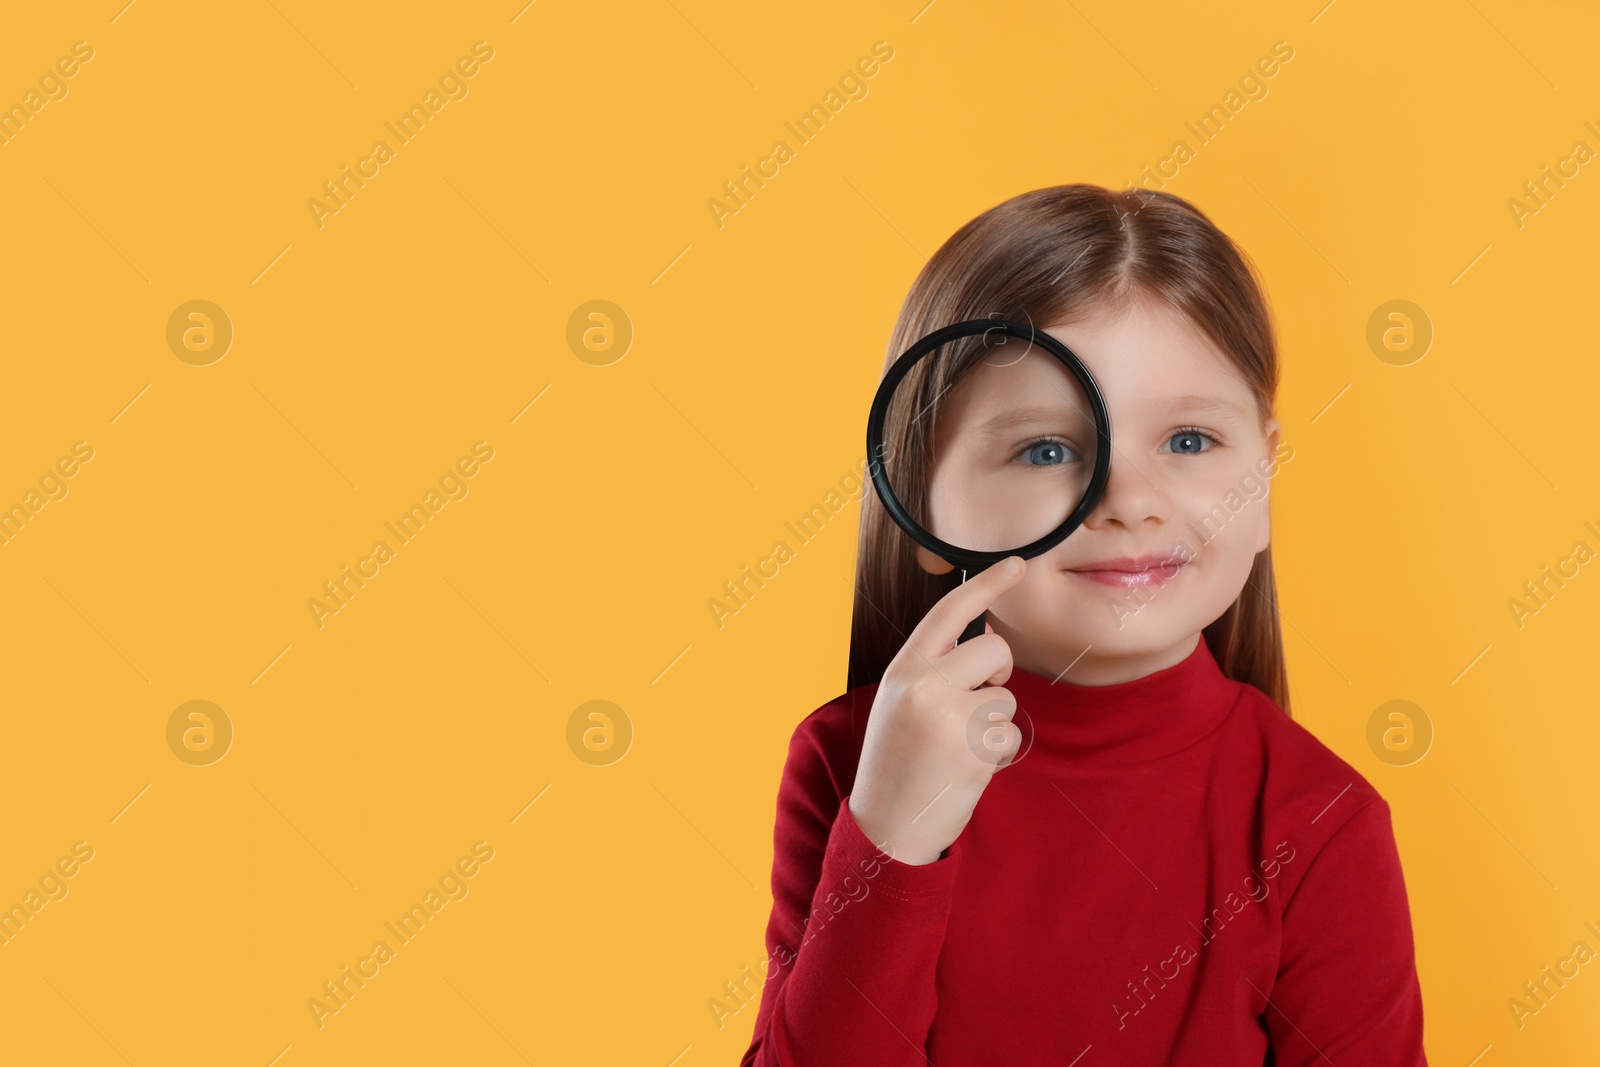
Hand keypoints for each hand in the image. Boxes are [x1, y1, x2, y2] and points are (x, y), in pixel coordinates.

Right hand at [848, 556, 1027, 865]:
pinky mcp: (972, 748)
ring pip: (1006, 697)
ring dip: (992, 723)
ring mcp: (948, 716)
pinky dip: (997, 753)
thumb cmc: (898, 762)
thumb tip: (986, 643)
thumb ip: (936, 670)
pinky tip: (966, 768)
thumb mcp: (902, 703)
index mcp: (904, 669)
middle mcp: (923, 684)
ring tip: (956, 747)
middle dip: (997, 675)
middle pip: (993, 650)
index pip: (949, 612)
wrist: (886, 824)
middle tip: (973, 705)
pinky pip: (1010, 734)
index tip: (1016, 564)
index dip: (986, 585)